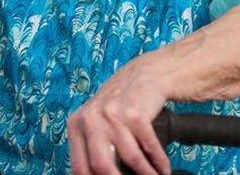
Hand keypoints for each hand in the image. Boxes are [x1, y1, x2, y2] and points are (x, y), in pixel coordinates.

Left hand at [67, 57, 170, 174]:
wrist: (145, 75)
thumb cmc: (120, 104)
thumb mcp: (98, 122)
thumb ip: (94, 147)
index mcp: (77, 124)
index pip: (80, 166)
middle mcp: (90, 118)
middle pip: (101, 167)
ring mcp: (113, 115)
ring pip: (130, 160)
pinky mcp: (136, 114)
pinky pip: (150, 149)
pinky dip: (159, 163)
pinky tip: (163, 168)